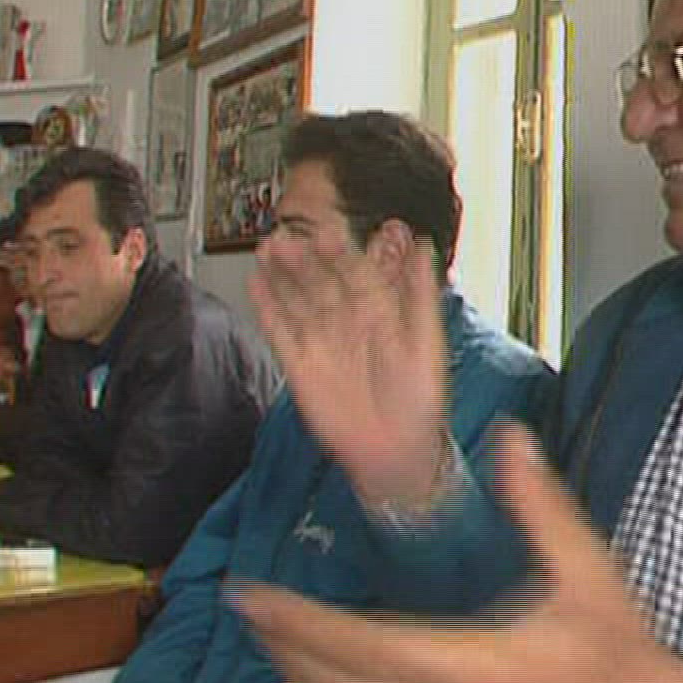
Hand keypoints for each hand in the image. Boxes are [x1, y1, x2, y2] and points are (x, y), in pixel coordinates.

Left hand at [228, 422, 682, 682]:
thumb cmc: (614, 644)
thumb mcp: (586, 564)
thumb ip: (539, 501)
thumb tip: (509, 435)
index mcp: (474, 665)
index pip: (362, 645)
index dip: (301, 623)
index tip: (255, 594)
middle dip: (285, 645)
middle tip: (248, 606)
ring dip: (300, 682)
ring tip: (272, 640)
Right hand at [247, 234, 447, 513]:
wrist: (395, 451)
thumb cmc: (420, 400)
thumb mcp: (426, 341)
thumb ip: (421, 294)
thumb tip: (423, 247)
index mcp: (380, 311)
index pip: (356, 272)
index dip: (341, 252)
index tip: (326, 231)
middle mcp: (348, 321)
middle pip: (321, 281)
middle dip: (304, 259)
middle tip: (286, 237)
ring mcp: (323, 341)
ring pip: (298, 299)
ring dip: (282, 275)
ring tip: (267, 249)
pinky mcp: (300, 364)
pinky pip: (280, 330)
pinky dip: (267, 308)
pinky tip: (256, 283)